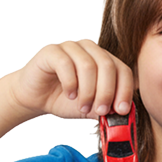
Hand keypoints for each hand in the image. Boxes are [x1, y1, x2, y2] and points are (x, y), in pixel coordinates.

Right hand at [7, 39, 134, 121]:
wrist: (36, 98)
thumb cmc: (66, 100)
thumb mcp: (92, 108)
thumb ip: (107, 108)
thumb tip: (121, 114)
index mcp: (104, 60)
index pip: (123, 70)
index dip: (125, 91)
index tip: (121, 110)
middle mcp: (90, 49)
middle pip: (108, 66)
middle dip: (107, 92)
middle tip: (102, 110)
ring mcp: (71, 47)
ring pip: (88, 65)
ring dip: (88, 91)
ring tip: (83, 107)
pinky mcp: (52, 51)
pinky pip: (66, 64)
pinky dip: (71, 83)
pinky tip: (70, 95)